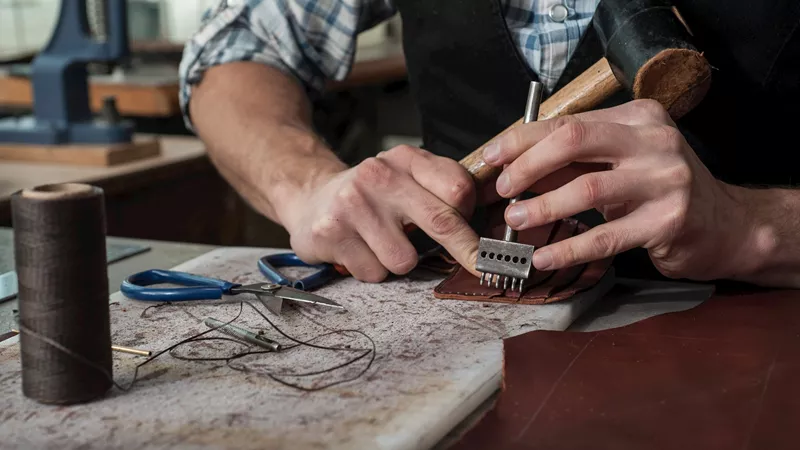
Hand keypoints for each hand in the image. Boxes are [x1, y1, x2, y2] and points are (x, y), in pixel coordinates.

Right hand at [280, 145, 479, 281]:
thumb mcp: (406, 177)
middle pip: (441, 222)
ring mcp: (353, 204)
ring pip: (404, 259)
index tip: (479, 235)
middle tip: (479, 266)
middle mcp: (379, 175)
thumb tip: (485, 228)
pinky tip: (359, 250)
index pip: (457, 188)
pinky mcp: (332, 233)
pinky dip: (372, 269)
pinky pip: (374, 272)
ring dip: (399, 261)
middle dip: (465, 251)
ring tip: (381, 244)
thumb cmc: (371, 196)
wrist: (310, 197)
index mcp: (405, 158)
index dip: (472, 216)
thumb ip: (442, 191)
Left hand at [480, 99, 753, 280]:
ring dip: (542, 207)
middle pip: (574, 142)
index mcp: (637, 117)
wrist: (724, 225)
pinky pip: (606, 236)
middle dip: (528, 165)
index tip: (492, 157)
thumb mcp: (619, 164)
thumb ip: (573, 162)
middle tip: (503, 190)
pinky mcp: (669, 221)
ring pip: (587, 189)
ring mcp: (665, 179)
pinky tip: (544, 257)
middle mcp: (654, 140)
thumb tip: (510, 169)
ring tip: (514, 221)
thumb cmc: (658, 191)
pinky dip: (569, 248)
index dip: (522, 139)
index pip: (568, 122)